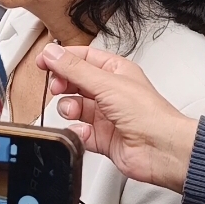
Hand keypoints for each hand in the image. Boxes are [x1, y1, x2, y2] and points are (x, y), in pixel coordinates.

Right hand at [36, 44, 198, 193]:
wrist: (161, 150)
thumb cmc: (149, 114)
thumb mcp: (106, 84)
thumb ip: (75, 69)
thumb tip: (52, 53)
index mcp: (116, 71)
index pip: (83, 58)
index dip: (62, 58)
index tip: (43, 60)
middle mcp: (110, 92)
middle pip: (75, 82)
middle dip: (63, 84)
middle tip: (57, 87)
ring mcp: (106, 115)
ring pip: (74, 107)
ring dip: (70, 109)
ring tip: (74, 111)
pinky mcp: (102, 137)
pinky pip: (79, 131)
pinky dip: (78, 131)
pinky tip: (84, 131)